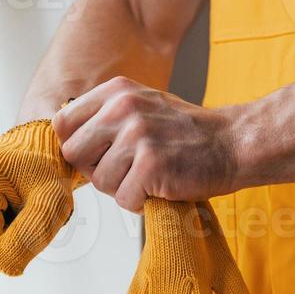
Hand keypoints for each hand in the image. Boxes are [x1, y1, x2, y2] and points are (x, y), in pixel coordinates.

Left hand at [54, 77, 240, 211]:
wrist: (232, 143)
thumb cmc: (186, 131)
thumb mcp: (141, 105)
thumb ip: (104, 117)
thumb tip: (66, 143)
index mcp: (116, 91)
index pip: (62, 123)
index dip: (75, 146)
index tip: (95, 155)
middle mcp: (123, 108)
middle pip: (73, 154)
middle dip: (95, 169)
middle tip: (124, 170)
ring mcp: (137, 136)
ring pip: (99, 181)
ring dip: (121, 188)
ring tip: (147, 176)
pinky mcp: (151, 165)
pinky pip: (123, 199)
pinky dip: (140, 202)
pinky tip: (159, 187)